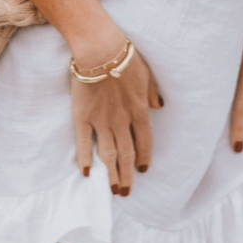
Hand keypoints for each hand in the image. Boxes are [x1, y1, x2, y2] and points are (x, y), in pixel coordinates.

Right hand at [71, 42, 162, 196]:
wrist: (100, 51)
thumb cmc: (125, 58)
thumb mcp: (147, 74)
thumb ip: (152, 93)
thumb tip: (159, 106)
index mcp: (139, 111)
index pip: (144, 142)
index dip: (144, 158)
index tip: (143, 171)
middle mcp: (122, 121)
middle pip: (127, 154)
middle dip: (127, 175)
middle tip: (126, 192)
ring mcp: (101, 121)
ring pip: (108, 154)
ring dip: (111, 174)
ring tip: (112, 190)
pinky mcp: (82, 117)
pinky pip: (84, 144)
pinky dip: (85, 160)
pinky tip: (87, 174)